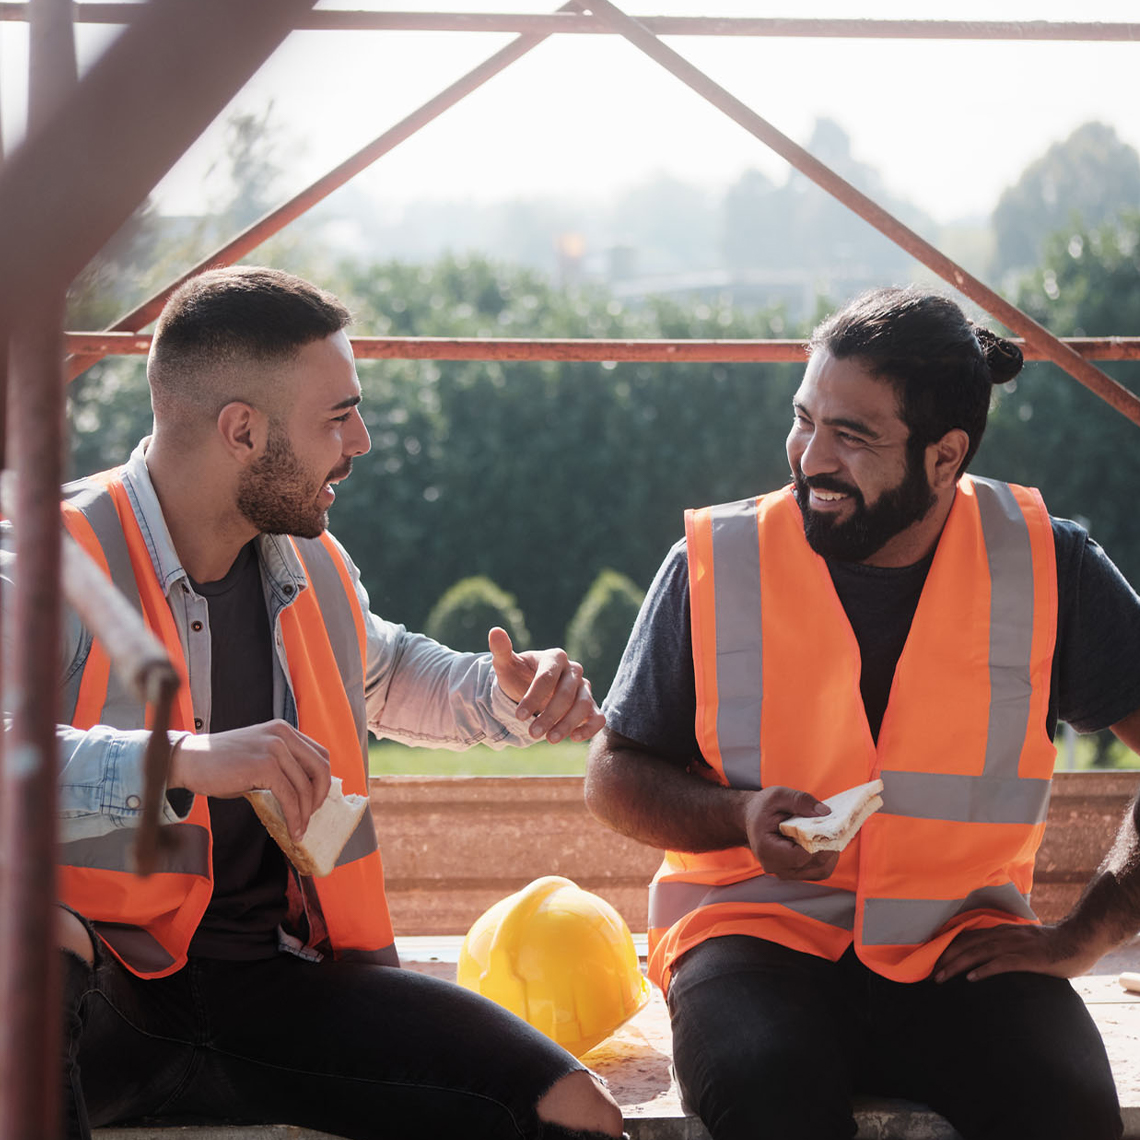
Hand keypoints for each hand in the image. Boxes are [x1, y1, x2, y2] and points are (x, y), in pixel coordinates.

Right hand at [169, 720, 330, 841]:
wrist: (188, 761)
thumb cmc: (219, 764)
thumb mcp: (257, 757)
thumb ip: (280, 766)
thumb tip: (303, 794)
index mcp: (284, 730)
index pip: (320, 754)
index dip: (322, 780)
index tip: (315, 800)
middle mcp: (283, 734)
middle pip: (321, 768)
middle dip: (320, 797)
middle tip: (311, 817)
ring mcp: (274, 748)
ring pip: (304, 787)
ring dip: (305, 814)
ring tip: (299, 830)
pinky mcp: (264, 765)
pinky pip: (289, 796)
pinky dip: (294, 817)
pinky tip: (291, 830)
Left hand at [488, 627, 604, 743]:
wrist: (528, 690)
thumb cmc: (518, 676)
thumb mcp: (507, 665)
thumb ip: (502, 650)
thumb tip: (495, 631)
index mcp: (555, 657)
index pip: (547, 676)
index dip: (533, 696)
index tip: (519, 715)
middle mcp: (574, 670)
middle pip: (567, 693)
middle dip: (550, 714)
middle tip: (532, 733)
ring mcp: (584, 688)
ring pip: (584, 705)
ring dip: (568, 724)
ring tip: (550, 739)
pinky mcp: (591, 706)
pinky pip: (598, 717)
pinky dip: (590, 728)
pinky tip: (575, 738)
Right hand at [742, 785, 839, 880]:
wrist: (751, 819)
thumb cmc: (762, 807)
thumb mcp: (778, 795)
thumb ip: (800, 801)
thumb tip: (825, 812)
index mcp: (767, 849)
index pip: (801, 856)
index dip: (818, 843)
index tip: (830, 828)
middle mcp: (775, 867)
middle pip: (814, 865)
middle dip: (829, 847)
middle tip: (838, 829)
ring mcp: (785, 873)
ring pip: (820, 870)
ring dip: (831, 853)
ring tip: (832, 834)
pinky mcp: (794, 873)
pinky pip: (818, 870)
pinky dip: (827, 857)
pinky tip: (826, 841)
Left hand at [932, 922, 1102, 983]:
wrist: (1079, 940)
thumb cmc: (1051, 945)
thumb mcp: (1023, 942)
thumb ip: (1006, 946)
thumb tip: (988, 958)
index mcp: (1001, 931)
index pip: (968, 937)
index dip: (949, 947)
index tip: (932, 959)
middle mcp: (1004, 935)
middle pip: (968, 944)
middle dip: (947, 958)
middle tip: (931, 973)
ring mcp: (1016, 945)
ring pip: (979, 952)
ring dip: (958, 964)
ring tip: (942, 977)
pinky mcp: (1029, 957)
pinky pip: (1003, 963)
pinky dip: (985, 970)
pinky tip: (971, 978)